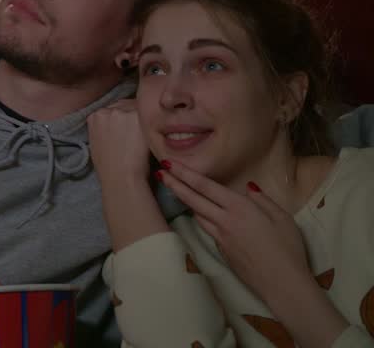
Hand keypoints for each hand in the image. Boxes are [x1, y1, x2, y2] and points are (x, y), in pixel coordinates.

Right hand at [88, 99, 151, 183]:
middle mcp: (104, 110)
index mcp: (93, 117)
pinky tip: (152, 134)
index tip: (129, 127)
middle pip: (123, 105)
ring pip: (136, 108)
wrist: (121, 177)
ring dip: (141, 118)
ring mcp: (120, 111)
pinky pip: (147, 114)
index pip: (111, 110)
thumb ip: (103, 129)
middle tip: (139, 131)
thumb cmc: (109, 168)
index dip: (122, 119)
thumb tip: (114, 127)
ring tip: (146, 134)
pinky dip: (151, 123)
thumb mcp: (96, 143)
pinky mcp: (136, 115)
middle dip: (131, 116)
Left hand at [157, 161, 310, 301]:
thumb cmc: (288, 249)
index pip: (205, 186)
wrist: (282, 284)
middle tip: (160, 172)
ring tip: (176, 189)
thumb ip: (263, 200)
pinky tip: (206, 215)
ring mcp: (220, 238)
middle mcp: (224, 221)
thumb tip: (249, 187)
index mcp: (239, 208)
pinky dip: (204, 219)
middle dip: (174, 184)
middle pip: (193, 199)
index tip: (169, 163)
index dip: (185, 173)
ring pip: (197, 215)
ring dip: (186, 201)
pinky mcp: (221, 251)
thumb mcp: (283, 218)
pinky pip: (208, 230)